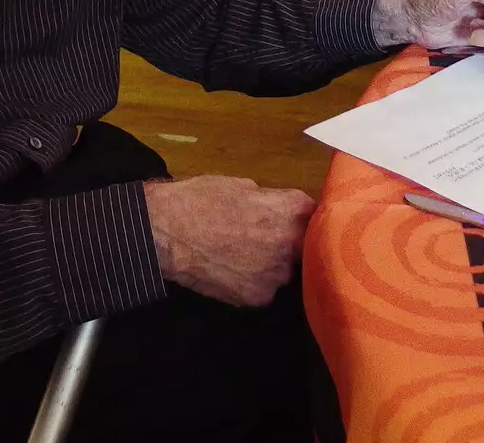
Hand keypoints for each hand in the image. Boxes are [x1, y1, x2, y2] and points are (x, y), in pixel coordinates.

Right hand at [143, 175, 314, 306]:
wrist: (166, 232)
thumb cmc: (202, 199)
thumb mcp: (243, 185)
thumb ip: (272, 201)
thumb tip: (280, 211)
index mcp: (293, 210)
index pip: (316, 215)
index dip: (302, 218)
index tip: (293, 220)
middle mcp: (292, 245)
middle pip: (306, 246)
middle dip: (292, 242)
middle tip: (266, 237)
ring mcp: (276, 275)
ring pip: (285, 270)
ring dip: (274, 264)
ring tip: (244, 254)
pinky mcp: (258, 298)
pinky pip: (265, 288)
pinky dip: (254, 281)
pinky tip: (233, 270)